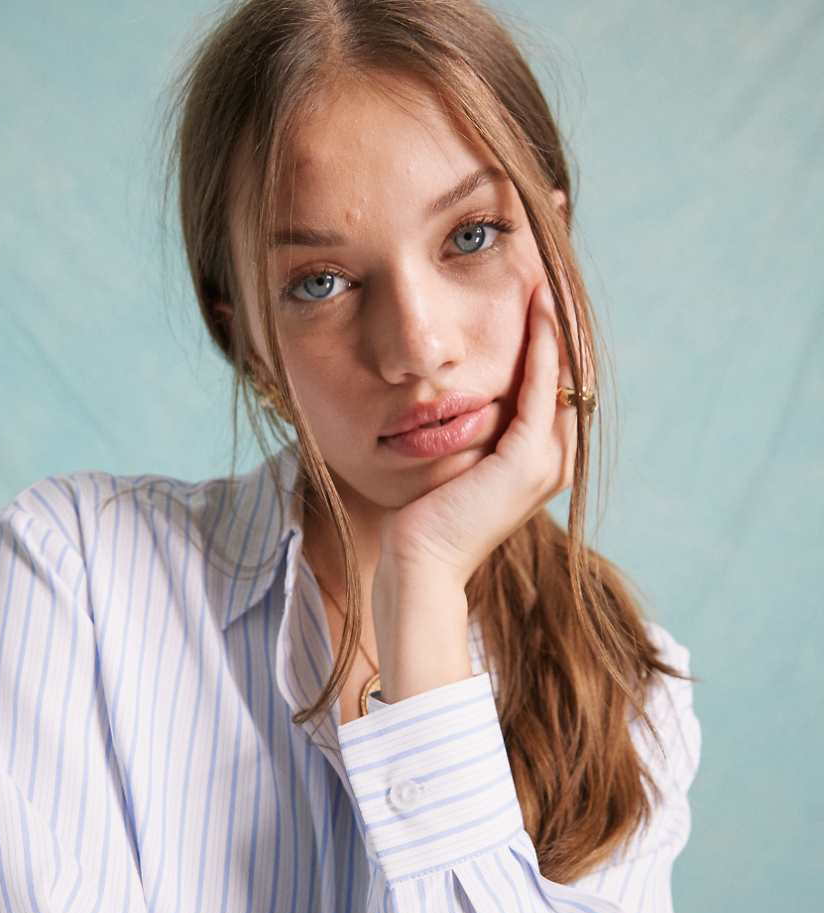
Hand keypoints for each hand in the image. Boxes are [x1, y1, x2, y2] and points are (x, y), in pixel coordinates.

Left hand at [375, 278, 586, 591]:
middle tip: (553, 269)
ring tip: (550, 277)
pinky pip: (542, 389)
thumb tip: (463, 392)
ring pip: (566, 376)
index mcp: (543, 460)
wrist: (419, 564)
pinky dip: (542, 347)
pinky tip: (536, 310)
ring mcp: (548, 463)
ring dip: (559, 324)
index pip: (560, 384)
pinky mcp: (528, 461)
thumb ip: (474, 429)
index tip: (541, 290)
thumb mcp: (457, 461)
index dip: (555, 337)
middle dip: (564, 322)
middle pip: (572, 374)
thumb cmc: (425, 517)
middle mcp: (557, 460)